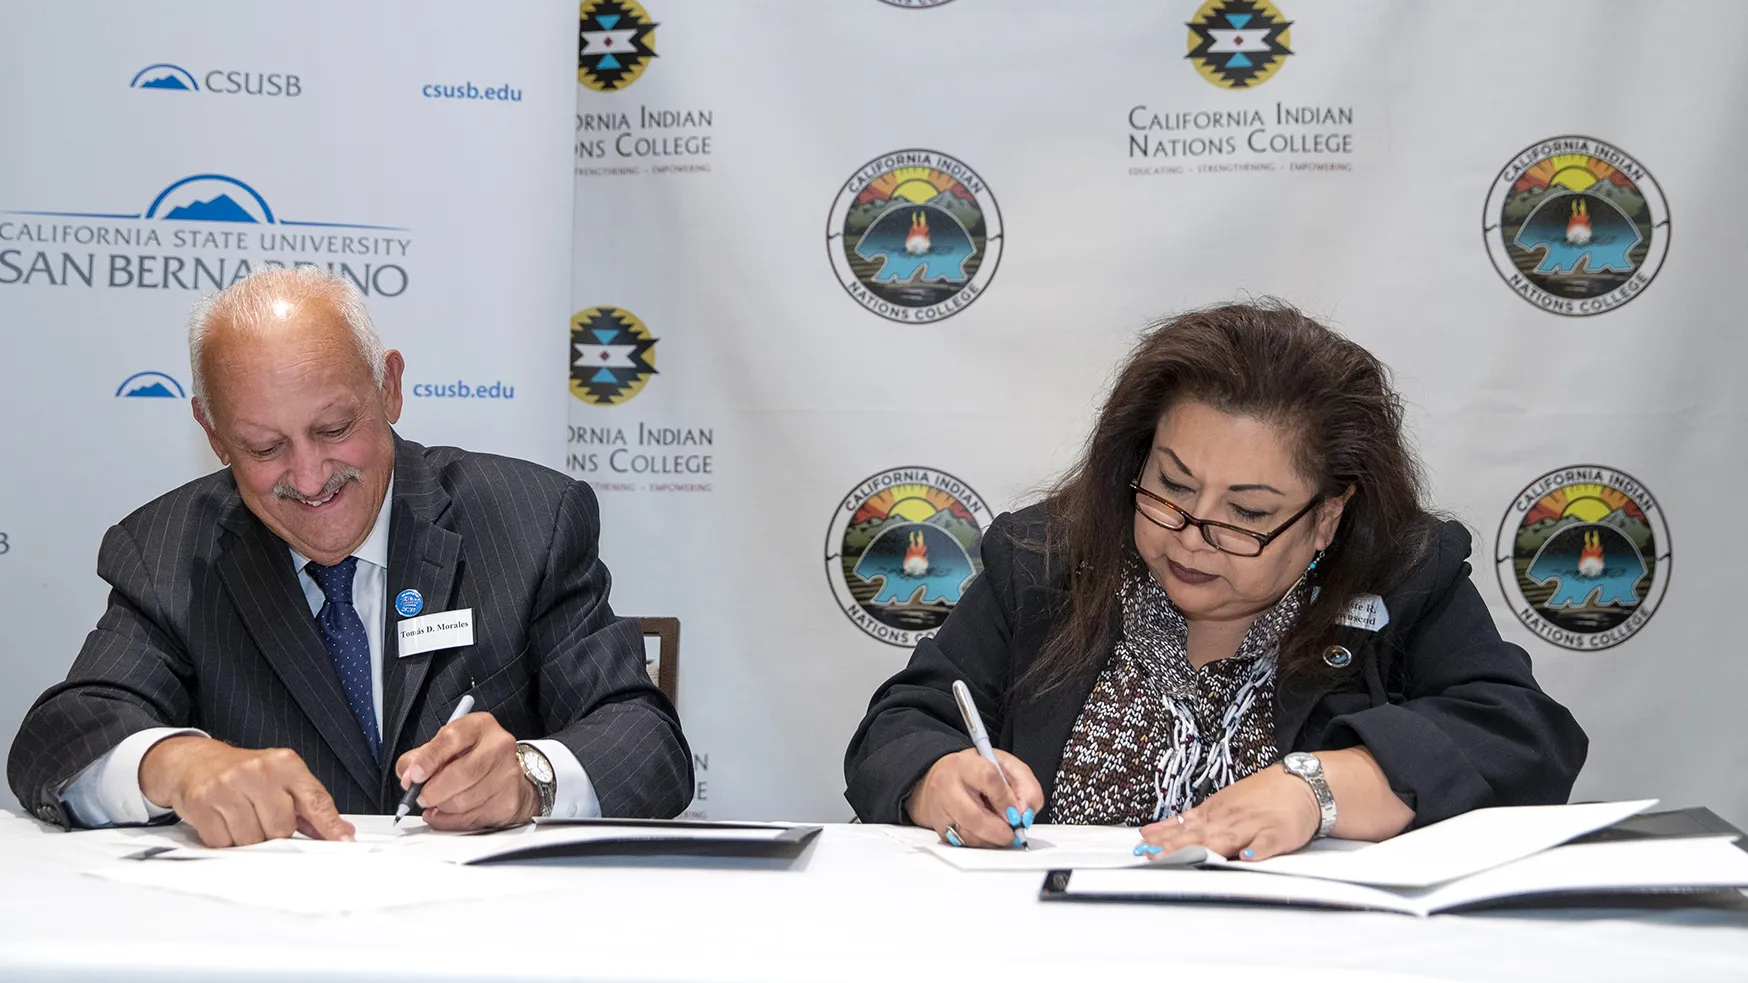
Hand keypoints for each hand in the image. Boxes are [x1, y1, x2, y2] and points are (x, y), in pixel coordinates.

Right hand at [138, 736, 354, 847]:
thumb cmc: (243, 774)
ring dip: (247, 838)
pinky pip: (223, 842)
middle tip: (260, 816)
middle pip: (281, 829)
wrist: (194, 762)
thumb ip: (309, 806)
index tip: (342, 842)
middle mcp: (258, 771)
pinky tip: (222, 821)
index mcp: (284, 763)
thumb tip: (339, 832)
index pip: (314, 800)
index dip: (329, 825)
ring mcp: (228, 785)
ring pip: (252, 840)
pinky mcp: (202, 801)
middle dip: (273, 832)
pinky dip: (224, 839)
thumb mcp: (281, 779)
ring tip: (240, 817)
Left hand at [394, 711, 536, 829]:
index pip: (453, 738)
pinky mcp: (509, 801)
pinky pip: (471, 819)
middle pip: (460, 774)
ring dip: (442, 807)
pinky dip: (451, 821)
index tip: (414, 775)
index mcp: (479, 727)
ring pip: (464, 801)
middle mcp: (498, 747)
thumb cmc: (473, 758)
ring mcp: (507, 775)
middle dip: (433, 791)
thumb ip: (420, 757)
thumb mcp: (446, 746)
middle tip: (420, 797)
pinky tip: (447, 814)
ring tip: (438, 802)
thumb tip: (407, 776)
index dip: (430, 759)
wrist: (510, 775)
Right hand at [905, 748, 1043, 847]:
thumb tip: (1025, 814)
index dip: (1007, 800)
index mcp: (966, 765)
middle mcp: (948, 788)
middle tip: (1013, 831)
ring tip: (1000, 828)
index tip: (1018, 811)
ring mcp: (941, 812)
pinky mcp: (941, 831)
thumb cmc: (976, 771)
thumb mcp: (1006, 766)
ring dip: (993, 839)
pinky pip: (966, 845)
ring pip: (970, 837)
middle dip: (1001, 830)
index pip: (989, 779)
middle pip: (974, 817)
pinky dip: (983, 843)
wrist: (942, 778)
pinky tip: (987, 832)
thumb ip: (1024, 786)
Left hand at [1139, 763, 1319, 861]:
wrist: (1300, 784)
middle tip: (1154, 856)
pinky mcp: (1277, 833)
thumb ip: (1186, 822)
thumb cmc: (1258, 798)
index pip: (1182, 828)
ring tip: (1186, 859)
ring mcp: (1252, 825)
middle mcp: (1229, 819)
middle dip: (1175, 846)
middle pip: (1198, 835)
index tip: (1142, 848)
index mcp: (1213, 813)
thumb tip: (1151, 832)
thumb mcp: (1217, 804)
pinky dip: (1257, 851)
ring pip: (1226, 838)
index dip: (1162, 839)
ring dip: (1205, 849)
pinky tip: (1246, 858)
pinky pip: (1266, 843)